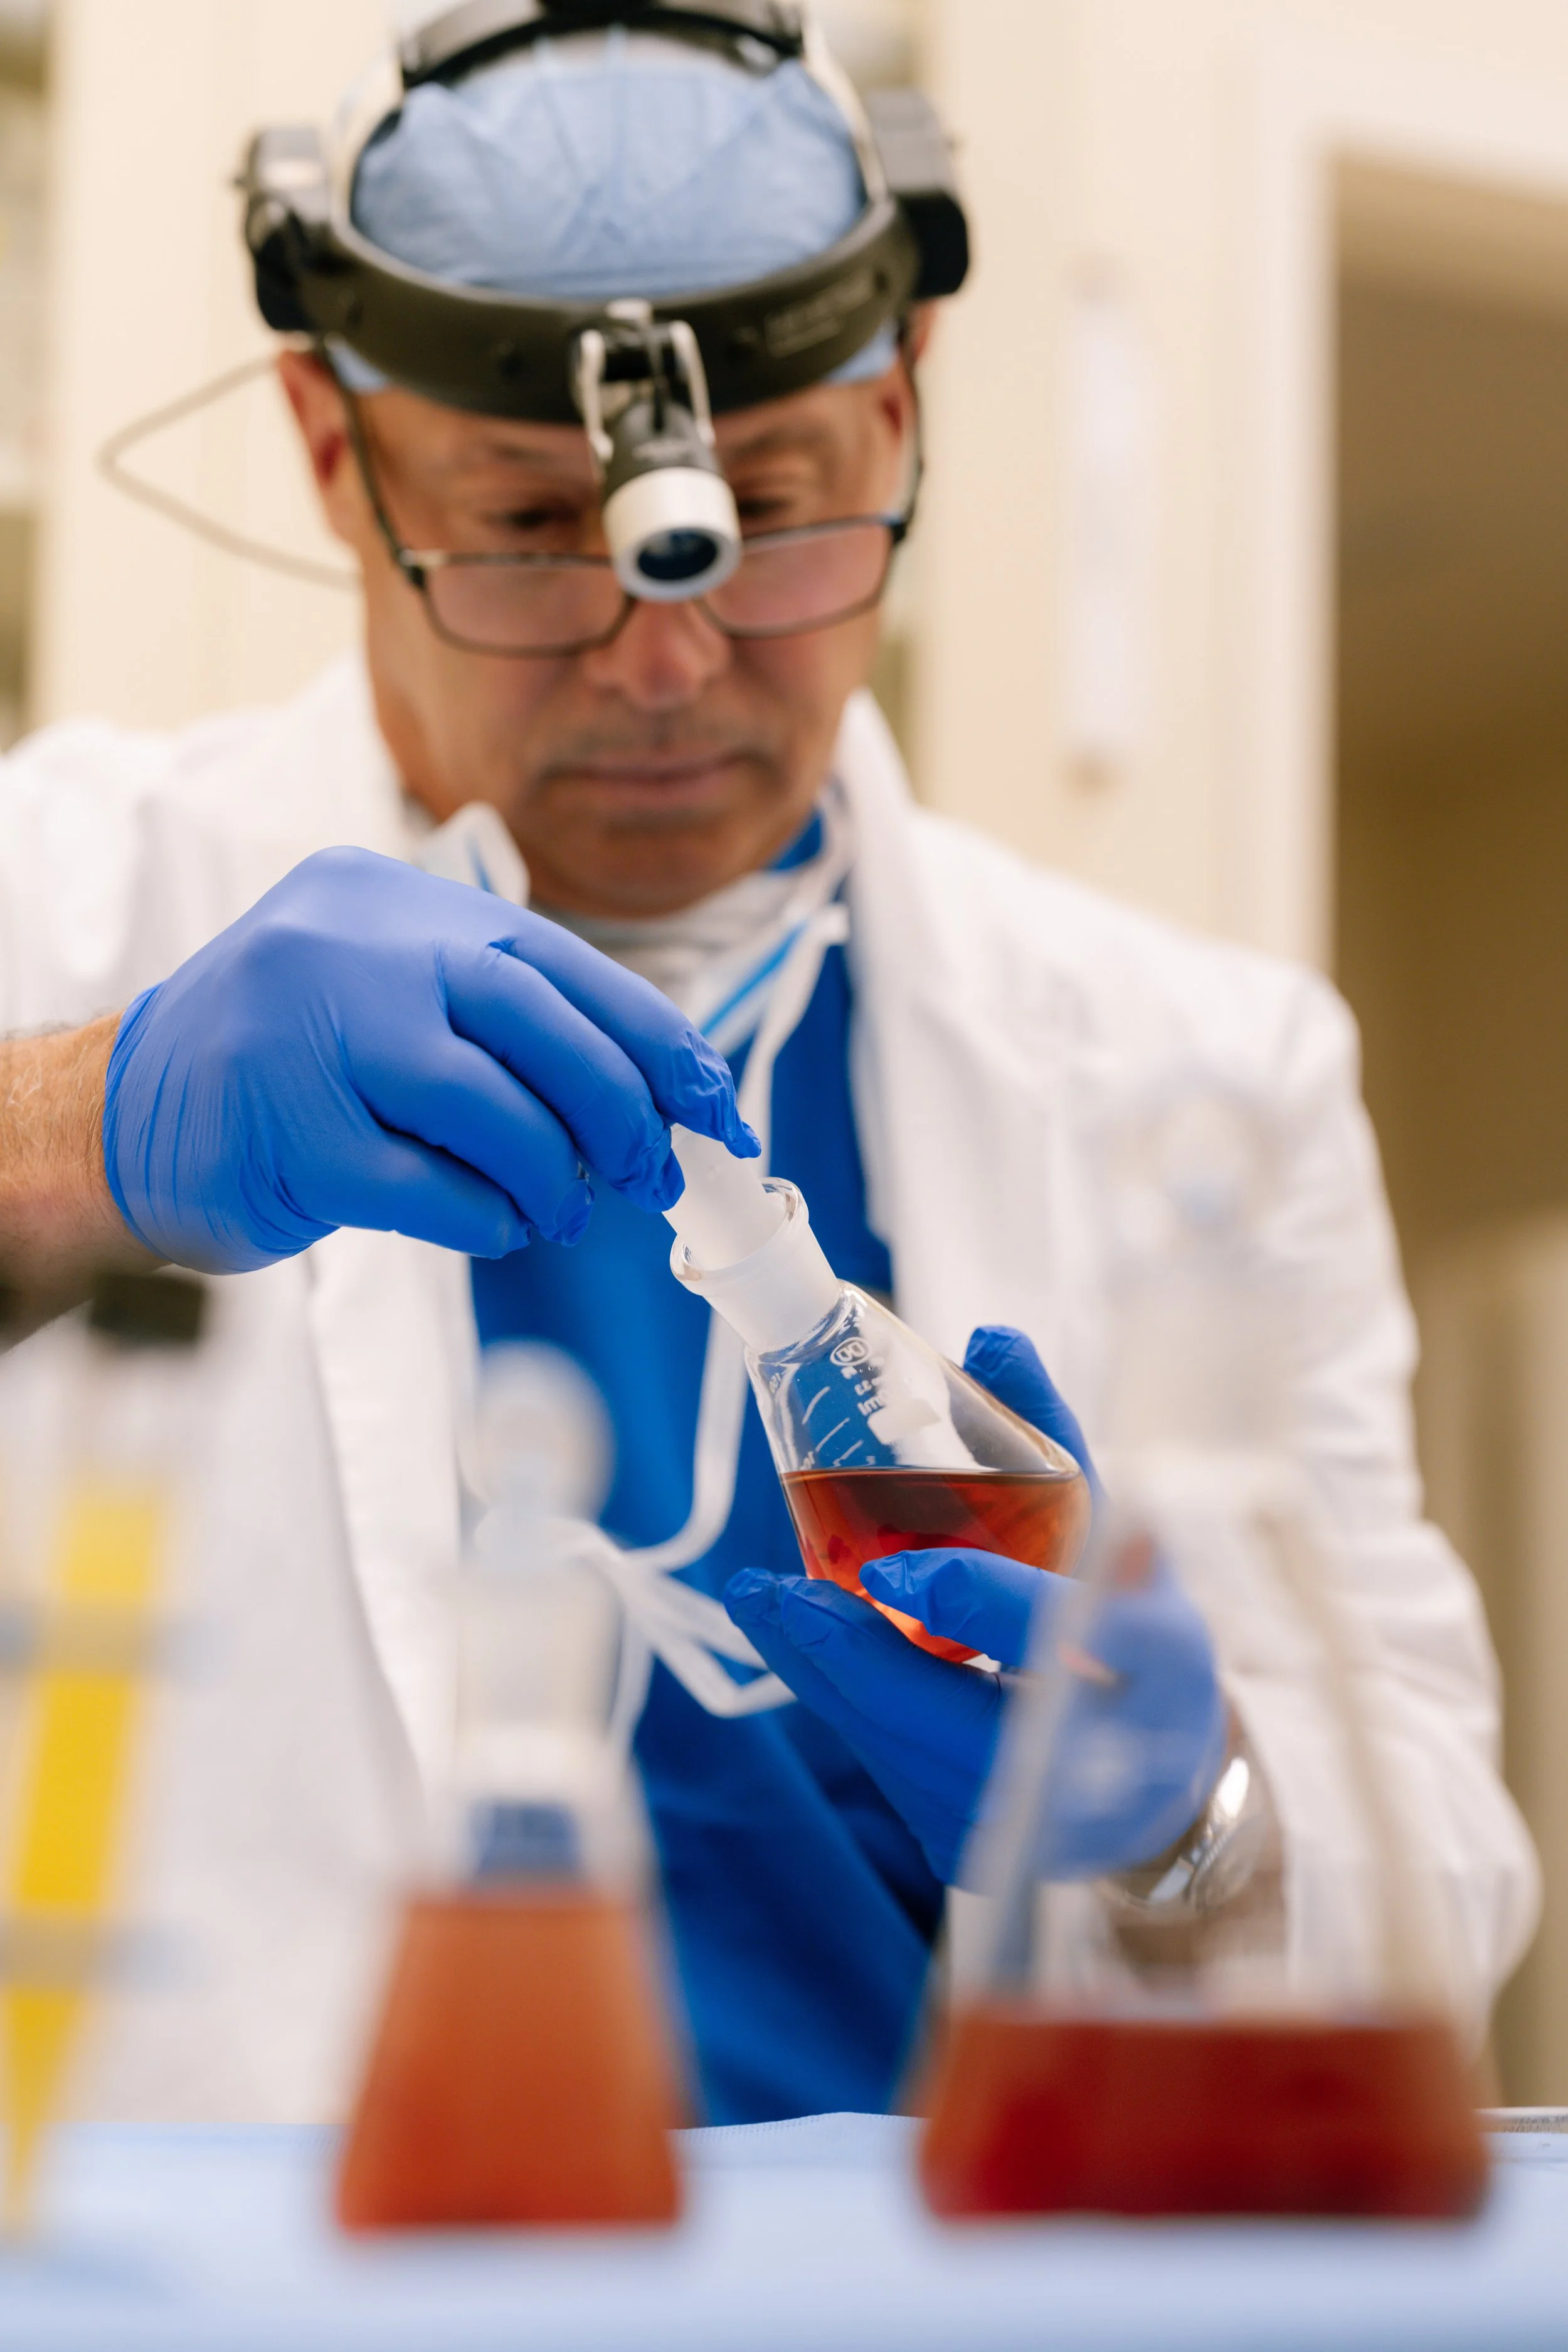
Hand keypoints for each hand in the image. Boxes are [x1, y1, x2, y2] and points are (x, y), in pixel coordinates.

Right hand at [103, 847, 754, 1272]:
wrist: (122, 1119)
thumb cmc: (285, 1067)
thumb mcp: (385, 998)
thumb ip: (498, 1025)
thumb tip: (649, 1098)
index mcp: (390, 900)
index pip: (558, 962)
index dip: (654, 1039)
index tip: (713, 1102)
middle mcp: (349, 946)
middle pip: (538, 1022)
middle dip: (621, 1108)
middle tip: (654, 1173)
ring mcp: (310, 1037)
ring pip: (492, 1109)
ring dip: (553, 1176)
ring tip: (560, 1209)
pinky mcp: (290, 1137)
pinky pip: (432, 1189)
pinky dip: (487, 1218)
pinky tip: (494, 1224)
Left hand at [725, 1328, 1225, 1884]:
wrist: (1163, 1779)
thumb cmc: (1136, 1635)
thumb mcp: (1117, 1530)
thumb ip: (1047, 1440)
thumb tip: (991, 1337)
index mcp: (1159, 1672)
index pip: (1067, 1638)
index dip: (979, 1603)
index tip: (892, 1568)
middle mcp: (1103, 1765)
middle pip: (964, 1724)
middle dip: (857, 1656)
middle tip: (774, 1595)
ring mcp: (1035, 1827)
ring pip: (911, 1754)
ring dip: (831, 1677)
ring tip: (764, 1609)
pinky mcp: (977, 1850)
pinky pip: (897, 1772)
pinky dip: (852, 1705)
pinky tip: (804, 1650)